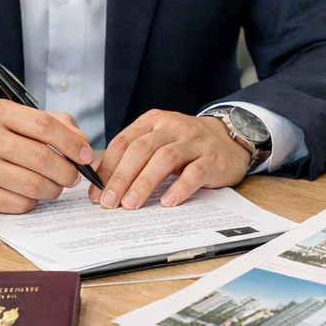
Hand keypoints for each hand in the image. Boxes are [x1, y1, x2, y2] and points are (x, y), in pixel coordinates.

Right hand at [0, 99, 95, 213]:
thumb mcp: (12, 117)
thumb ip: (51, 122)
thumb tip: (82, 143)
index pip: (44, 125)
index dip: (71, 143)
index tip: (85, 155)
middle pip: (41, 159)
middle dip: (66, 171)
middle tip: (73, 176)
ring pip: (33, 185)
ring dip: (53, 189)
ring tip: (54, 185)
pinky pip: (19, 204)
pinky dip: (33, 201)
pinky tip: (30, 194)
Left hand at [94, 111, 250, 209]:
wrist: (230, 138)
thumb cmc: (186, 145)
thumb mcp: (159, 141)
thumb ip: (135, 156)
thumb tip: (104, 185)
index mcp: (153, 121)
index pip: (123, 142)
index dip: (107, 168)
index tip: (96, 193)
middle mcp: (172, 127)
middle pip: (141, 149)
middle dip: (121, 177)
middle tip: (109, 202)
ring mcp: (193, 141)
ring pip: (164, 158)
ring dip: (144, 183)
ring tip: (131, 204)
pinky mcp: (212, 158)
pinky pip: (194, 172)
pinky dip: (179, 187)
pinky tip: (168, 202)